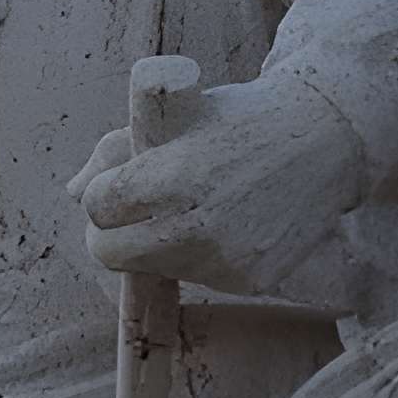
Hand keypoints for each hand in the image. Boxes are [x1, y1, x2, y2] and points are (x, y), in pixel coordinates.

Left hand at [72, 69, 365, 296]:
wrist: (326, 140)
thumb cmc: (239, 120)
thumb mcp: (174, 117)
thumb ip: (116, 150)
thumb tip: (72, 193)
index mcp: (174, 174)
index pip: (97, 205)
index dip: (101, 193)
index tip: (118, 183)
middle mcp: (198, 225)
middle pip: (110, 252)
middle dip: (109, 232)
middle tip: (128, 215)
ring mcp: (225, 259)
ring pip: (153, 268)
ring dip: (156, 244)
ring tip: (189, 209)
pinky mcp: (250, 281)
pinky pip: (198, 277)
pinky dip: (197, 255)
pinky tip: (224, 224)